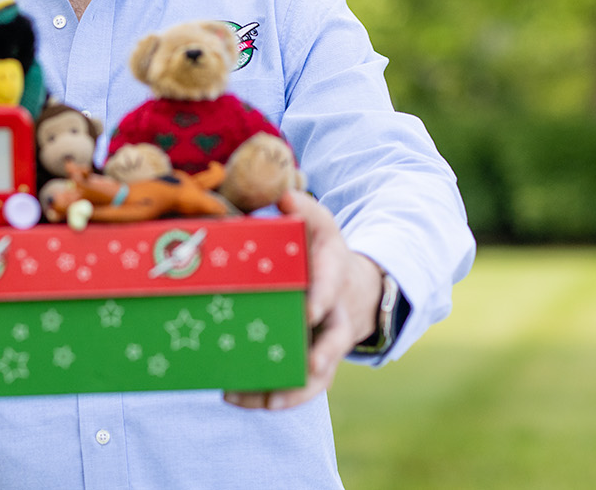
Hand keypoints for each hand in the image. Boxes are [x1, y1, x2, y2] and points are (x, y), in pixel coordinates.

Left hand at [224, 190, 383, 410]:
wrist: (356, 289)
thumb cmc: (324, 254)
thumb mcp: (321, 226)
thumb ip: (305, 211)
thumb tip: (285, 196)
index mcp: (333, 273)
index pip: (331, 282)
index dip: (322, 296)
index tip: (310, 309)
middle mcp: (334, 312)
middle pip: (332, 340)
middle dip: (319, 356)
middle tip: (301, 366)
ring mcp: (326, 341)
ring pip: (317, 374)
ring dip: (288, 388)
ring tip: (249, 396)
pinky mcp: (315, 362)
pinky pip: (301, 386)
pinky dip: (276, 396)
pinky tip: (239, 397)